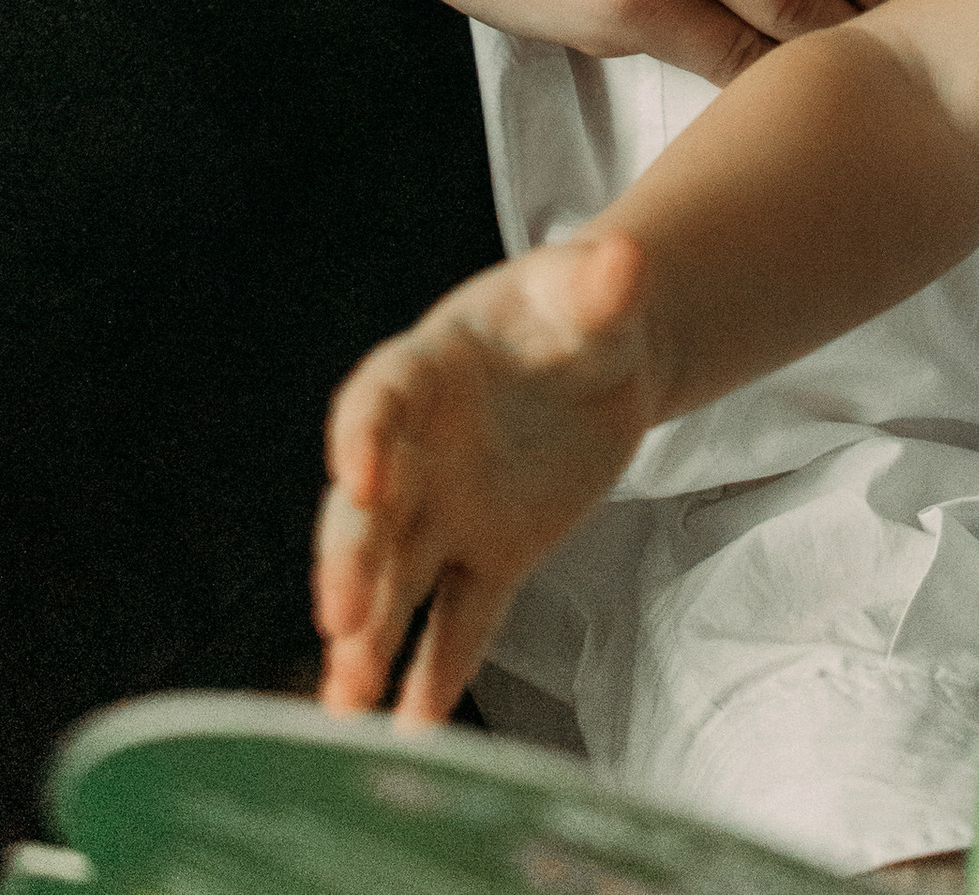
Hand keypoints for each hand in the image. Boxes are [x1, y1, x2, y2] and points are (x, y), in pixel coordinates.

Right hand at [313, 232, 660, 719]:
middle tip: (338, 619)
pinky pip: (460, 621)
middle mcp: (416, 452)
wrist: (608, 354)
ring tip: (347, 703)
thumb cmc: (581, 306)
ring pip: (398, 581)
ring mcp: (449, 511)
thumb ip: (600, 282)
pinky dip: (437, 673)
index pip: (376, 402)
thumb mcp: (593, 287)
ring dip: (371, 638)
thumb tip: (625, 261)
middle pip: (368, 514)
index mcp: (425, 369)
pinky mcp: (493, 556)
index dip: (363, 437)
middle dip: (350, 565)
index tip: (360, 473)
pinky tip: (413, 731)